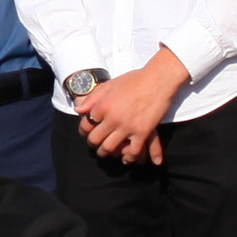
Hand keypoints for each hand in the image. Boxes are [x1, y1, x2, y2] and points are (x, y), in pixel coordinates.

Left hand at [76, 48, 186, 165]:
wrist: (158, 79)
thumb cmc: (133, 80)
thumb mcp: (108, 86)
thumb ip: (92, 99)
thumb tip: (78, 111)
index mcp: (102, 106)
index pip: (86, 124)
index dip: (84, 129)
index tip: (87, 132)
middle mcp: (112, 118)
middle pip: (95, 139)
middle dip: (93, 143)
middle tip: (94, 145)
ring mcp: (127, 126)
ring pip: (109, 147)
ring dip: (106, 152)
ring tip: (106, 152)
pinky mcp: (143, 132)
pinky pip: (132, 151)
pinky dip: (128, 157)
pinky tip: (126, 158)